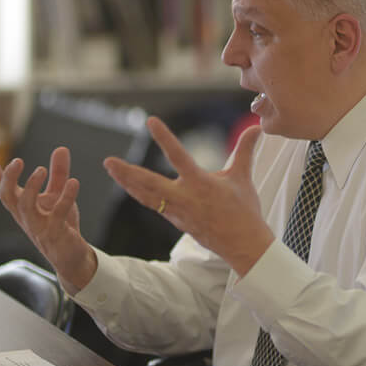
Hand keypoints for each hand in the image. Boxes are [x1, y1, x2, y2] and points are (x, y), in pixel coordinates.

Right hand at [0, 145, 97, 290]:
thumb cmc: (60, 225)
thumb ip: (58, 173)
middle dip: (8, 178)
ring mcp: (38, 226)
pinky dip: (66, 197)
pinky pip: (57, 214)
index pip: (1, 185)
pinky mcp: (55, 233)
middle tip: (17, 160)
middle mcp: (25, 215)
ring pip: (26, 207)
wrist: (71, 256)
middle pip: (7, 196)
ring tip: (41, 169)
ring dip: (32, 187)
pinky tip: (74, 182)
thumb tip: (61, 148)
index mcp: (22, 205)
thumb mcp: (58, 195)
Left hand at [103, 117, 274, 275]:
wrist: (244, 244)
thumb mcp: (243, 177)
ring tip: (112, 169)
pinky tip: (132, 187)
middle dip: (128, 173)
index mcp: (201, 183)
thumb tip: (257, 128)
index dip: (164, 137)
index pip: (178, 155)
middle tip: (109, 162)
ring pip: (146, 196)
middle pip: (149, 184)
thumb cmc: (245, 210)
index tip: (151, 121)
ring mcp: (178, 212)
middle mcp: (185, 198)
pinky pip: (154, 205)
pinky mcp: (176, 222)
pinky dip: (141, 194)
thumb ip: (245, 150)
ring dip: (128, 183)